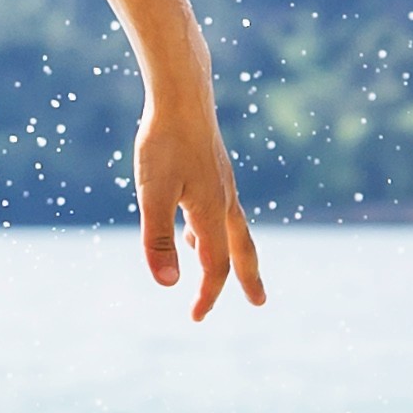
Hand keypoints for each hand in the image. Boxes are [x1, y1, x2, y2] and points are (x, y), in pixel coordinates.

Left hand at [138, 93, 261, 316]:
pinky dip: (212, 229)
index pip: (215, 266)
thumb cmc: (164, 142)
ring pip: (232, 229)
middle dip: (248, 278)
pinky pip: (220, 210)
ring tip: (216, 271)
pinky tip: (194, 226)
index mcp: (212, 211)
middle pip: (242, 249)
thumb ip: (157, 240)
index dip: (207, 295)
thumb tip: (168, 285)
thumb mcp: (153, 194)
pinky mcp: (214, 169)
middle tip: (259, 302)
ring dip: (228, 253)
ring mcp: (222, 183)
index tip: (196, 318)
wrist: (182, 94)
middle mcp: (224, 200)